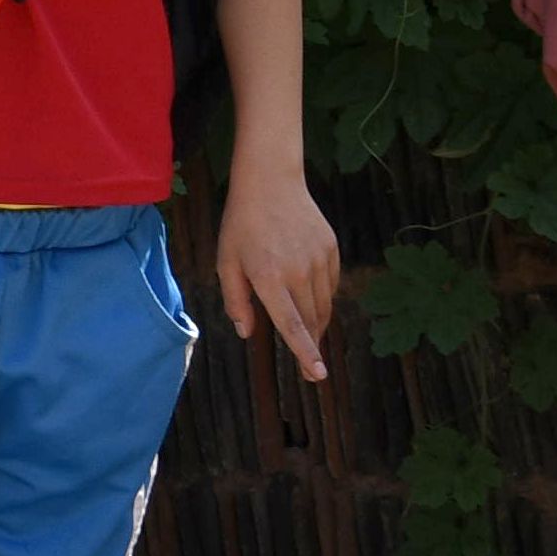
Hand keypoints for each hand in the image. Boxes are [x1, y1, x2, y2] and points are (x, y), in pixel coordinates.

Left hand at [212, 159, 340, 377]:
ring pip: (324, 305)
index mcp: (268, 278)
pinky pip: (330, 285)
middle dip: (312, 346)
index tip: (317, 374)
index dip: (305, 353)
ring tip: (309, 336)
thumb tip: (248, 333)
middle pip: (311, 321)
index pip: (292, 325)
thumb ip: (236, 301)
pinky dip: (323, 299)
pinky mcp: (331, 249)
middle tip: (310, 370)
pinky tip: (310, 299)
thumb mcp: (226, 262)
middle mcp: (298, 271)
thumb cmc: (241, 225)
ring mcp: (318, 259)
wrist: (270, 182)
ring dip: (317, 325)